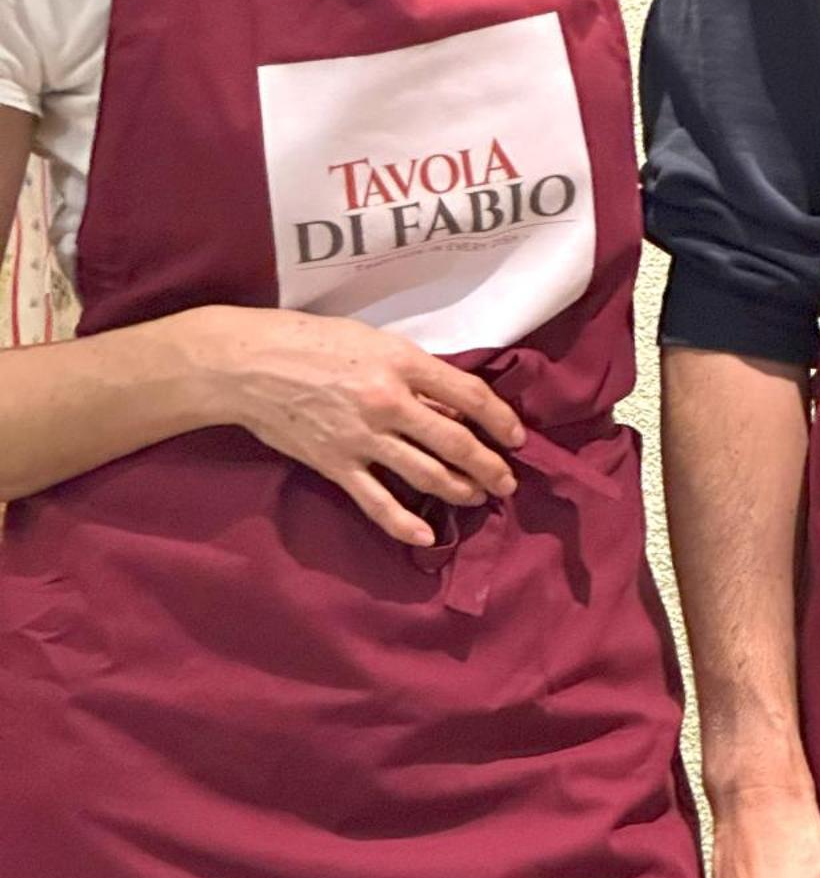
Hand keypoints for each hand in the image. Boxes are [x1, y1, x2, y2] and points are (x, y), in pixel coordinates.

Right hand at [194, 306, 522, 545]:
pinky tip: (427, 536)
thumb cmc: (309, 341)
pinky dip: (405, 523)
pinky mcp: (336, 465)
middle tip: (507, 481)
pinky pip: (378, 502)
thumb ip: (412, 371)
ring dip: (461, 490)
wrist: (246, 364)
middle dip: (490, 466)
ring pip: (427, 474)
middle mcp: (388, 402)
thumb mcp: (371, 341)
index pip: (469, 395)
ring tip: (478, 497)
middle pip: (456, 443)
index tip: (515, 436)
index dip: (500, 419)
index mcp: (400, 363)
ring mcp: (362, 438)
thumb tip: (450, 403)